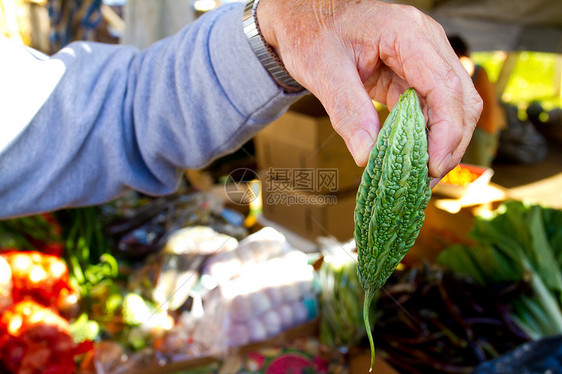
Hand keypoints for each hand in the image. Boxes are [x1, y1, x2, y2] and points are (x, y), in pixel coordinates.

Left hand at [257, 0, 482, 186]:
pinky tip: (412, 156)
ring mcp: (424, 55)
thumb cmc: (312, 34)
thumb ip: (348, 113)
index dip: (447, 130)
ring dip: (441, 141)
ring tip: (420, 174)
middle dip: (450, 142)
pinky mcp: (415, 71)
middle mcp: (426, 41)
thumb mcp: (325, 72)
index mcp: (406, 33)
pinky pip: (431, 106)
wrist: (306, 18)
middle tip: (427, 178)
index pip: (445, 86)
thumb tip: (367, 156)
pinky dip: (426, 133)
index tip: (433, 165)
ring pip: (453, 105)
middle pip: (461, 97)